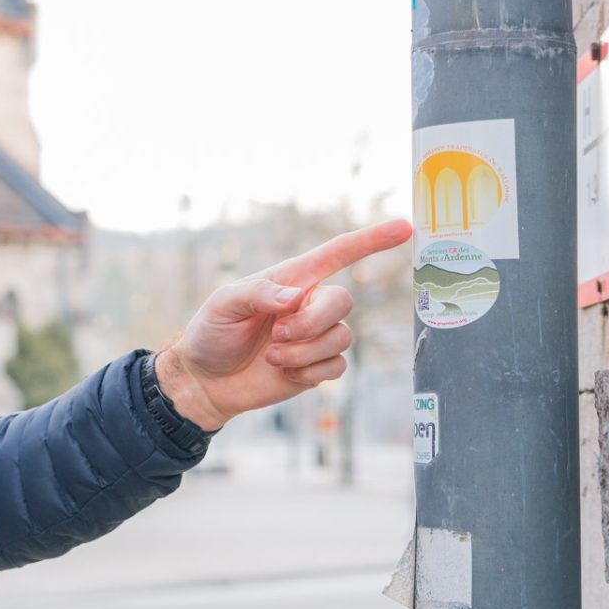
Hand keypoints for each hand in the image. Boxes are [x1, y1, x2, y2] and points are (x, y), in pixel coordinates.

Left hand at [155, 219, 413, 430]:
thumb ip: (260, 293)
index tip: (404, 228)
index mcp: (292, 280)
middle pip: (342, 302)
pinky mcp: (316, 366)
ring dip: (303, 351)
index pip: (338, 254)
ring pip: (340, 339)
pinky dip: (309, 372)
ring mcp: (315, 337)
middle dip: (312, 323)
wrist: (205, 380)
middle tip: (276, 335)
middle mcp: (309, 305)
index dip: (371, 240)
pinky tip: (284, 372)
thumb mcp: (225, 303)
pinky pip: (336, 367)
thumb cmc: (212, 333)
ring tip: (271, 356)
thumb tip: (297, 297)